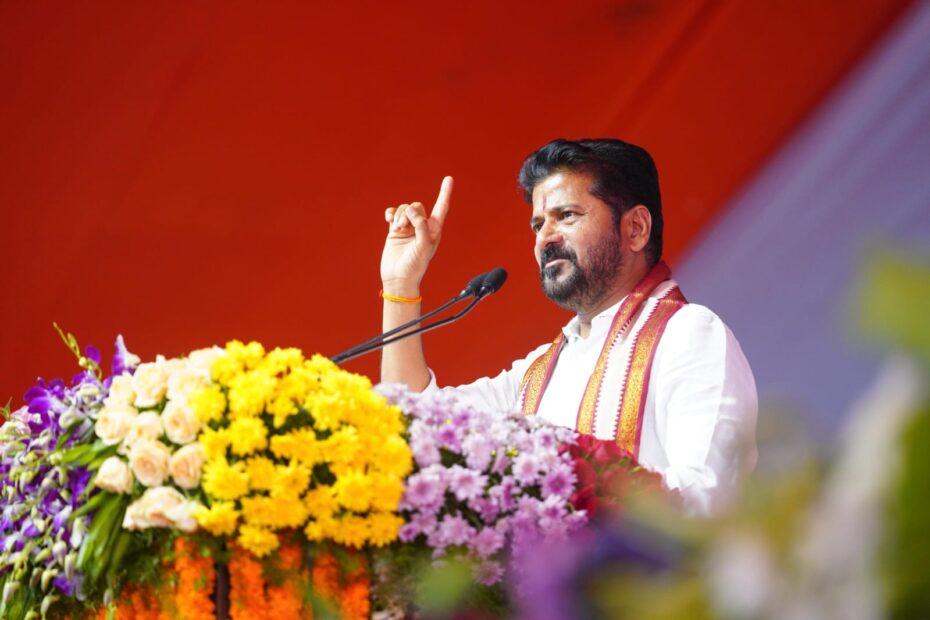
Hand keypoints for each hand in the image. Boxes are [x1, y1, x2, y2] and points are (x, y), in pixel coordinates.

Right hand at [380, 176, 452, 294]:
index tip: (449, 179)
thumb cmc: (415, 266)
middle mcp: (422, 227)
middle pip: (417, 206)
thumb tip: (412, 211)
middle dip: (409, 213)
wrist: (398, 279)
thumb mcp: (423, 246)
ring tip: (397, 229)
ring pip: (404, 209)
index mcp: (433, 230)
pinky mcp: (395, 230)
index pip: (441, 207)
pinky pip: (393, 213)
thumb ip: (421, 226)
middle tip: (403, 226)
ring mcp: (408, 228)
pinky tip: (388, 220)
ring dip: (399, 216)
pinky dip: (391, 213)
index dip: (444, 193)